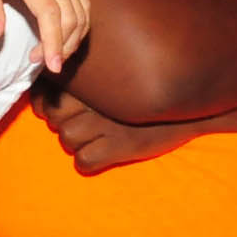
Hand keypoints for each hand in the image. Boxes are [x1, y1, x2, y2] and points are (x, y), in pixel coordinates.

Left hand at [0, 0, 89, 64]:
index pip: (49, 13)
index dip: (53, 42)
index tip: (50, 66)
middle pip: (71, 15)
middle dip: (63, 46)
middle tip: (42, 63)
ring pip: (82, 9)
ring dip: (74, 37)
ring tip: (54, 52)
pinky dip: (80, 20)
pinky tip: (65, 33)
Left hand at [38, 90, 205, 174]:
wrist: (190, 104)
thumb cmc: (148, 88)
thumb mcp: (117, 74)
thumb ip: (88, 77)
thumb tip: (53, 81)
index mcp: (93, 78)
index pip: (48, 90)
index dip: (47, 102)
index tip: (60, 107)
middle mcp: (96, 97)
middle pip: (54, 116)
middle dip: (62, 122)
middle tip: (83, 123)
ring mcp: (107, 122)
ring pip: (66, 139)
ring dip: (76, 143)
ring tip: (95, 139)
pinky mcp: (120, 146)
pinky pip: (84, 162)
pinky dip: (89, 162)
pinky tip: (103, 155)